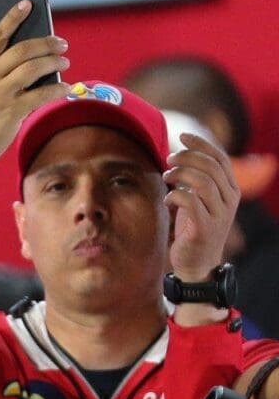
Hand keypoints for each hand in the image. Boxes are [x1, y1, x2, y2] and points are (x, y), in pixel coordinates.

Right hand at [0, 0, 67, 205]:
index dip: (13, 17)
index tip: (28, 4)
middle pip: (22, 49)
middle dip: (46, 43)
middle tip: (61, 44)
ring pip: (34, 68)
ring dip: (54, 63)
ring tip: (64, 63)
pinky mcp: (12, 110)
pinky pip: (41, 93)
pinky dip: (58, 89)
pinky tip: (66, 87)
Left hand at [166, 130, 240, 283]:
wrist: (197, 262)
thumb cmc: (193, 227)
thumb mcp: (198, 199)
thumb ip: (195, 179)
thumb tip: (181, 154)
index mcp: (230, 189)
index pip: (221, 158)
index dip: (202, 144)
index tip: (182, 135)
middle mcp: (229, 200)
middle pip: (211, 166)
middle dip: (187, 156)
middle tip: (168, 158)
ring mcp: (219, 214)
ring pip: (203, 182)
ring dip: (180, 174)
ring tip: (167, 177)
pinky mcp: (205, 228)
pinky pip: (190, 202)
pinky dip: (175, 195)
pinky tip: (168, 199)